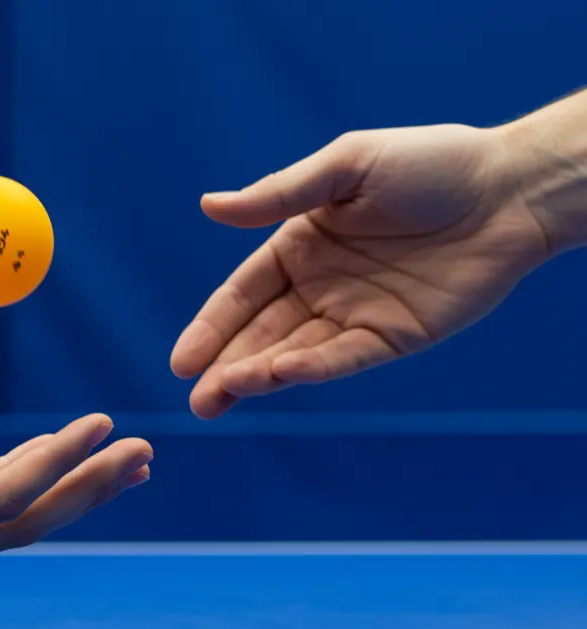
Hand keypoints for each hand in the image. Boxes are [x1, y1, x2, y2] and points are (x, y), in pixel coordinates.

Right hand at [171, 124, 551, 418]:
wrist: (510, 188)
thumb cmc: (428, 163)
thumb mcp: (346, 166)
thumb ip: (278, 195)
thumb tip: (209, 205)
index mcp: (300, 246)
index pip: (242, 295)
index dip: (211, 328)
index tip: (182, 360)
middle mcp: (321, 286)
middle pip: (261, 335)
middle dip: (226, 368)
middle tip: (198, 401)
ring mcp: (356, 314)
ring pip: (297, 353)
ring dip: (260, 375)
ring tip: (225, 395)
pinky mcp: (395, 336)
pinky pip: (346, 357)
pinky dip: (314, 368)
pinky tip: (281, 374)